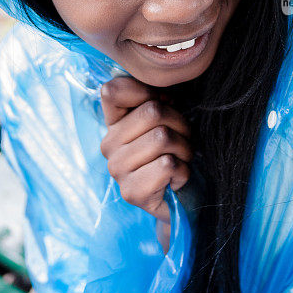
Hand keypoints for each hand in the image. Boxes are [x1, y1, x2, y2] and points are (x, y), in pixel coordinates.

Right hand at [99, 76, 192, 224]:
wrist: (179, 202)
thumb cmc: (174, 154)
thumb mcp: (166, 121)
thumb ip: (157, 101)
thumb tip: (162, 97)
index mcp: (113, 123)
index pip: (113, 90)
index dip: (147, 91)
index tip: (165, 106)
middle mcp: (108, 144)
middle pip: (152, 111)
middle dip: (180, 124)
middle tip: (182, 141)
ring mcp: (116, 169)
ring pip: (162, 137)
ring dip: (185, 149)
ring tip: (180, 160)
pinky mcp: (131, 192)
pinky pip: (168, 165)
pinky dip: (183, 170)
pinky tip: (175, 179)